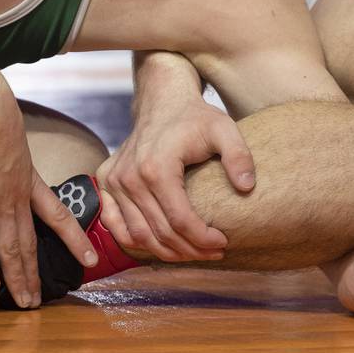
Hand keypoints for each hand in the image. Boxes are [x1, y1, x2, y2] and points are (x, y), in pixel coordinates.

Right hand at [0, 92, 96, 307]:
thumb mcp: (10, 138)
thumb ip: (7, 154)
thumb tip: (0, 156)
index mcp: (30, 181)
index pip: (59, 216)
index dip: (74, 239)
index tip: (90, 260)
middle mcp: (19, 196)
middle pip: (32, 242)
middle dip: (37, 272)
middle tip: (42, 300)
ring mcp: (0, 201)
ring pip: (12, 248)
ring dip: (19, 277)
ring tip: (24, 302)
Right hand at [97, 91, 254, 262]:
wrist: (161, 101)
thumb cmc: (194, 117)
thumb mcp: (224, 129)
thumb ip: (238, 155)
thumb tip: (247, 187)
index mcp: (156, 167)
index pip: (180, 220)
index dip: (203, 239)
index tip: (223, 242)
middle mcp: (129, 177)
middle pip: (160, 233)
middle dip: (190, 250)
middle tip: (213, 251)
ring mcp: (114, 181)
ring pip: (138, 235)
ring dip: (166, 251)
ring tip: (192, 251)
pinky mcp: (106, 182)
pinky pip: (115, 225)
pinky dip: (136, 242)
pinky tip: (160, 244)